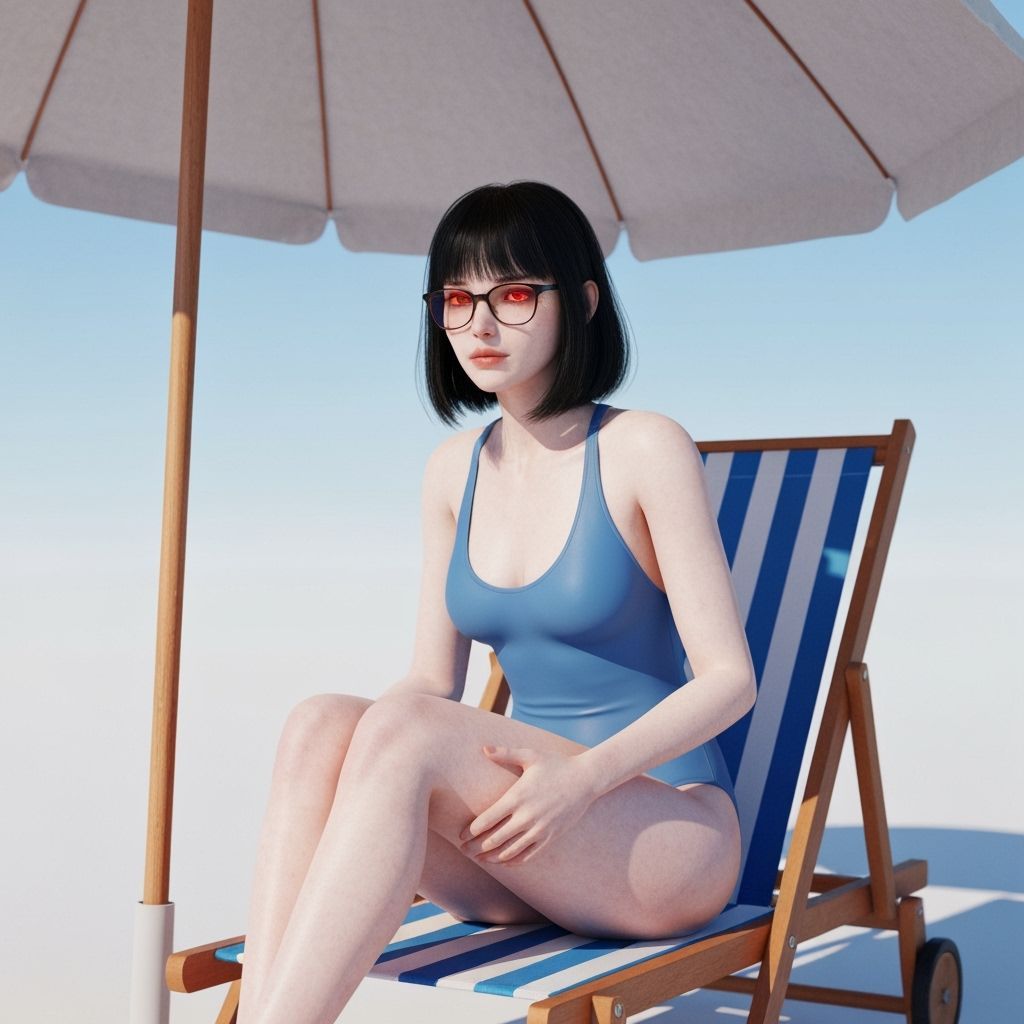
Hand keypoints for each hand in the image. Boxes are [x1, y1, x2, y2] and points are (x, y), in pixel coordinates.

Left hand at [458, 746, 597, 865]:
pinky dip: (514, 861)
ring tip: (480, 859)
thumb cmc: (556, 765)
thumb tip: (483, 749)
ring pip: (510, 850)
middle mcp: (526, 816)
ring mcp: (539, 829)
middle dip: (476, 847)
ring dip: (493, 857)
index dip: (472, 830)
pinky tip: (504, 862)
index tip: (461, 835)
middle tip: (464, 851)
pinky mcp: (550, 837)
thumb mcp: (530, 756)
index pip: (487, 820)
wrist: (586, 779)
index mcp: (517, 797)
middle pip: (495, 838)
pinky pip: (528, 855)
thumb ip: (505, 753)